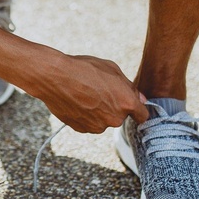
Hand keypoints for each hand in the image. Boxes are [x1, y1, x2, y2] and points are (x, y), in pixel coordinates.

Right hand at [30, 53, 148, 133]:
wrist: (55, 77)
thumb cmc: (84, 69)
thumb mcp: (112, 69)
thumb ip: (129, 87)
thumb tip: (140, 99)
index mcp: (126, 103)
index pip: (143, 116)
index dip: (138, 110)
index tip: (133, 106)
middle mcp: (114, 119)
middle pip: (120, 117)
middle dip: (115, 107)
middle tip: (100, 91)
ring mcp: (97, 126)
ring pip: (103, 121)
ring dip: (99, 112)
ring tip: (85, 94)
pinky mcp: (81, 129)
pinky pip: (89, 123)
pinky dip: (86, 115)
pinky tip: (77, 101)